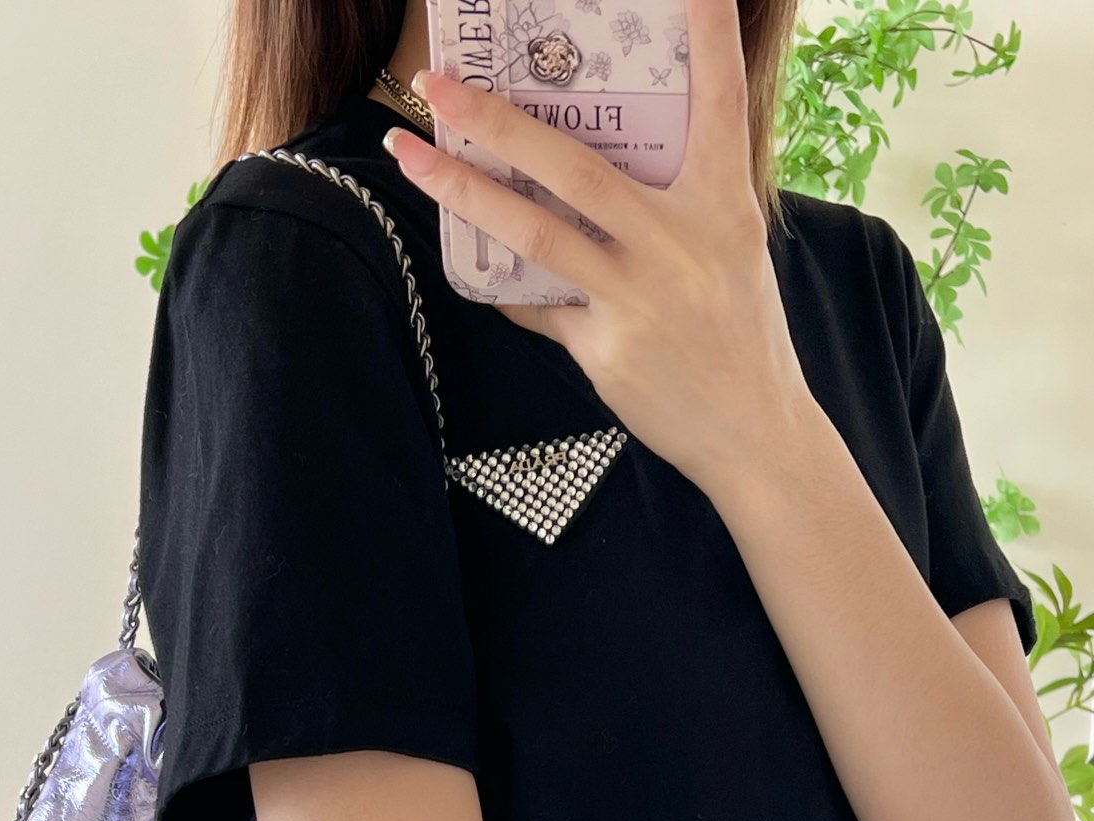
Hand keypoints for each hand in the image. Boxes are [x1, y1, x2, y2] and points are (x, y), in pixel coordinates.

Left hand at [384, 0, 817, 495]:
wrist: (754, 434)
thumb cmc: (741, 335)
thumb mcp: (732, 253)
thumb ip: (677, 207)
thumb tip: (598, 168)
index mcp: (723, 206)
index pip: (720, 104)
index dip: (709, 38)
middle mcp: (679, 243)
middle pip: (573, 167)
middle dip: (496, 120)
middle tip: (438, 86)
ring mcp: (638, 298)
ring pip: (533, 231)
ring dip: (462, 191)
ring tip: (412, 157)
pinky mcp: (606, 349)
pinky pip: (539, 305)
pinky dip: (505, 286)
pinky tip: (474, 268)